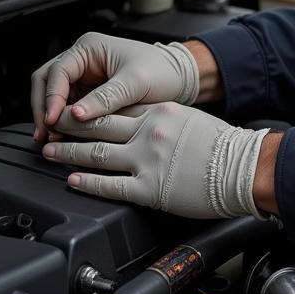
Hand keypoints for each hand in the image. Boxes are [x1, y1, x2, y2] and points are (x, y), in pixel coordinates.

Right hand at [30, 33, 198, 140]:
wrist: (180, 79)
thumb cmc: (162, 71)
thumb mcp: (135, 83)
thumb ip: (105, 98)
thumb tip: (75, 115)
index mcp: (89, 48)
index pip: (57, 72)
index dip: (51, 97)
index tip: (52, 119)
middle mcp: (82, 60)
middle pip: (47, 83)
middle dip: (44, 108)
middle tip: (45, 134)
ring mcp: (84, 77)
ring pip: (55, 96)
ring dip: (51, 117)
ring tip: (51, 140)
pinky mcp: (90, 93)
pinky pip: (69, 107)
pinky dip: (64, 122)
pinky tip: (64, 138)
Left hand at [42, 102, 272, 218]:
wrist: (243, 168)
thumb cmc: (224, 146)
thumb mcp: (190, 119)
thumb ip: (161, 119)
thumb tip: (140, 124)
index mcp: (160, 111)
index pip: (115, 105)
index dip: (89, 108)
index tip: (74, 109)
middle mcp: (149, 131)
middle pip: (98, 125)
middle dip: (69, 126)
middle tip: (51, 126)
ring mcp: (147, 159)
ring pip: (97, 153)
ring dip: (69, 153)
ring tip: (51, 152)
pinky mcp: (149, 188)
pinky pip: (110, 185)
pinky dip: (87, 182)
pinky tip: (72, 180)